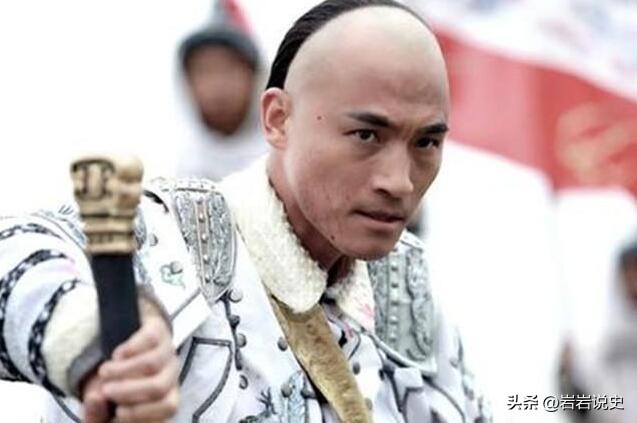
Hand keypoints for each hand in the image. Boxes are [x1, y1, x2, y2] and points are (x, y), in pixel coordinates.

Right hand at [83, 308, 178, 422]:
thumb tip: (95, 399)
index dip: (141, 412)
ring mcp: (167, 350)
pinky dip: (129, 349)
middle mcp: (172, 374)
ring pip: (151, 363)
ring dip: (122, 370)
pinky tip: (117, 356)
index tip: (117, 412)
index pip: (168, 406)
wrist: (130, 345)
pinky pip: (149, 338)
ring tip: (104, 373)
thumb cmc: (118, 384)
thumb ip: (96, 412)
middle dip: (127, 391)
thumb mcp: (104, 406)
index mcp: (167, 396)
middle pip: (158, 387)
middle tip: (106, 390)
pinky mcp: (158, 330)